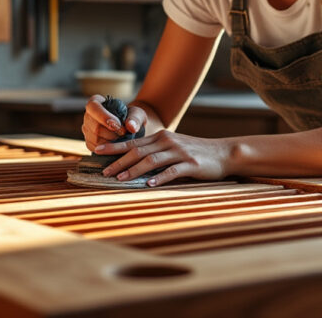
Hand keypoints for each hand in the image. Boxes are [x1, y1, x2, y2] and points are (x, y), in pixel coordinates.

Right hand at [81, 95, 146, 151]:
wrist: (131, 128)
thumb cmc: (133, 118)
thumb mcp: (137, 114)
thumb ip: (135, 119)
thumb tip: (131, 127)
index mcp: (96, 102)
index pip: (93, 108)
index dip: (104, 117)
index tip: (118, 126)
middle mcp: (88, 116)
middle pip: (95, 127)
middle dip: (111, 133)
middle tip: (124, 134)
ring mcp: (87, 130)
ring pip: (95, 139)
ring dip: (111, 142)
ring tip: (122, 139)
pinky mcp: (89, 142)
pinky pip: (96, 148)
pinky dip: (108, 149)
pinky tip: (117, 146)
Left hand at [95, 130, 229, 186]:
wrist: (223, 153)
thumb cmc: (196, 153)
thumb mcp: (174, 148)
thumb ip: (156, 152)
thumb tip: (133, 163)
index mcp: (162, 137)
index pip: (133, 142)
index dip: (115, 147)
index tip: (98, 151)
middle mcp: (168, 141)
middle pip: (138, 151)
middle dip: (119, 161)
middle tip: (104, 171)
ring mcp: (179, 152)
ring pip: (151, 160)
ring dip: (134, 170)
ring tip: (120, 178)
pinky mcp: (191, 164)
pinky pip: (172, 171)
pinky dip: (159, 177)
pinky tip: (149, 184)